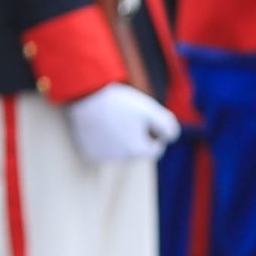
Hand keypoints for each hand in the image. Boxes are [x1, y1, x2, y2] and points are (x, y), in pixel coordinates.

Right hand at [64, 79, 181, 166]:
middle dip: (138, 136)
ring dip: (121, 138)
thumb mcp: (149, 109)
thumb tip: (170, 138)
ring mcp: (103, 157)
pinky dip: (104, 140)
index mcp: (137, 150)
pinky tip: (100, 124)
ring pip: (120, 150)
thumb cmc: (120, 102)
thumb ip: (166, 125)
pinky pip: (103, 149)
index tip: (147, 117)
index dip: (155, 132)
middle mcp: (120, 159)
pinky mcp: (88, 153)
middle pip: (137, 150)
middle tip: (128, 115)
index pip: (156, 149)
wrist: (85, 96)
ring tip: (113, 117)